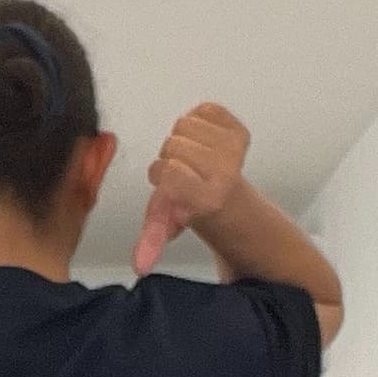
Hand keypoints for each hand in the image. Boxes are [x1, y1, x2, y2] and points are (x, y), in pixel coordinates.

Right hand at [136, 103, 251, 274]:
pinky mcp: (239, 129)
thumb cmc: (190, 205)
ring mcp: (235, 150)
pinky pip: (205, 109)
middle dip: (169, 155)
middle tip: (180, 171)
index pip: (167, 171)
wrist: (225, 196)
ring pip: (185, 123)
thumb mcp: (166, 223)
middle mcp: (225, 173)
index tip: (169, 185)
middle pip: (173, 144)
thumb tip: (138, 266)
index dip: (160, 174)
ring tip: (191, 156)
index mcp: (206, 198)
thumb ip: (151, 241)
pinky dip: (199, 120)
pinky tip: (203, 140)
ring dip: (182, 137)